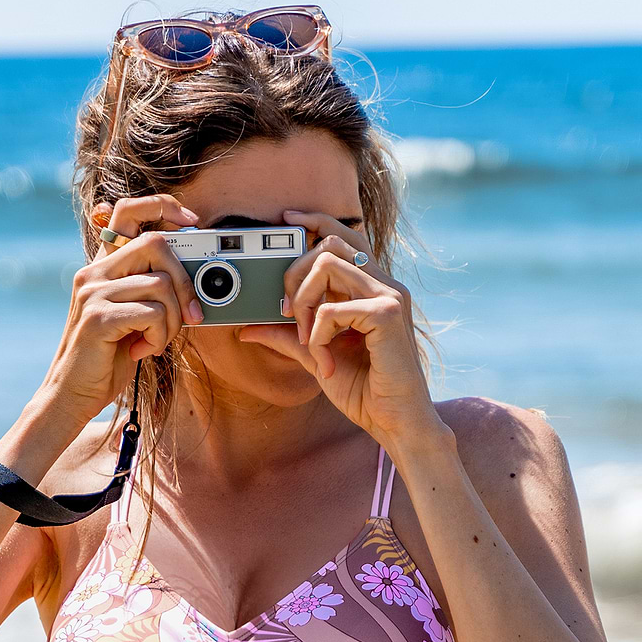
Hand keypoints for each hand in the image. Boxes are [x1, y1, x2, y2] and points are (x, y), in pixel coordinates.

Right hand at [42, 194, 204, 425]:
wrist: (72, 394)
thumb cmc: (106, 359)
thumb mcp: (132, 318)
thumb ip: (150, 292)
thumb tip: (193, 280)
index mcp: (102, 267)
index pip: (129, 211)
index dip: (164, 207)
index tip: (192, 222)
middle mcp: (94, 272)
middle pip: (157, 244)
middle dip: (185, 281)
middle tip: (191, 315)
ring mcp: (93, 292)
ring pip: (161, 285)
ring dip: (172, 321)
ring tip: (155, 342)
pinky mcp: (98, 317)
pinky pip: (152, 313)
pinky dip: (159, 337)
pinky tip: (142, 351)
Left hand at [239, 209, 447, 448]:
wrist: (393, 422)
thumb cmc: (365, 392)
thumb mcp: (315, 357)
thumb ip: (287, 337)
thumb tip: (248, 328)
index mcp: (372, 287)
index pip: (344, 234)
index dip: (315, 219)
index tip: (286, 220)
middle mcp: (384, 283)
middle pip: (329, 241)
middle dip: (295, 274)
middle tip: (289, 316)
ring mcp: (389, 294)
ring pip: (327, 263)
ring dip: (303, 302)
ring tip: (308, 340)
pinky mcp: (387, 313)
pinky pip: (332, 308)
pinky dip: (318, 336)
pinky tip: (326, 361)